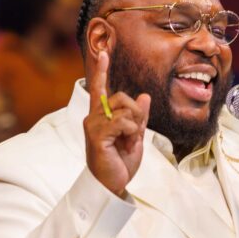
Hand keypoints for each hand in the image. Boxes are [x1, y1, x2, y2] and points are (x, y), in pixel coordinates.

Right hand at [83, 50, 150, 196]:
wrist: (112, 185)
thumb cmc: (119, 163)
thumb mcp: (135, 137)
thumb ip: (139, 117)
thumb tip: (144, 96)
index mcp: (101, 116)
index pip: (100, 88)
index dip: (102, 70)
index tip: (104, 53)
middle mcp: (94, 117)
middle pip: (122, 97)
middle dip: (136, 114)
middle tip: (133, 135)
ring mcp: (94, 125)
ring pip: (125, 109)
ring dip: (134, 126)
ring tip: (127, 142)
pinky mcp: (98, 135)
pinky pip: (122, 122)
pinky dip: (131, 132)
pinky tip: (125, 144)